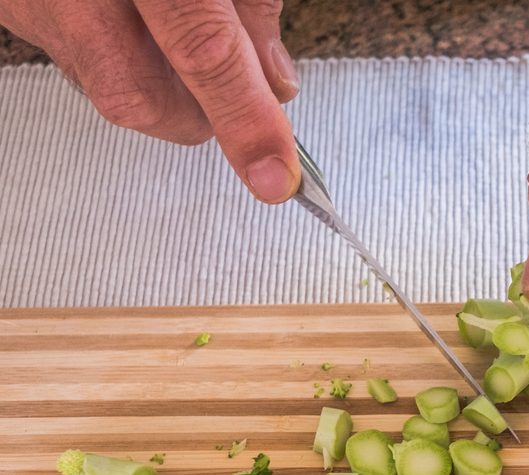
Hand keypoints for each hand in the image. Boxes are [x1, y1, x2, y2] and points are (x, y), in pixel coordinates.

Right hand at [0, 0, 299, 202]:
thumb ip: (253, 5)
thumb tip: (276, 81)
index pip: (201, 48)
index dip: (245, 119)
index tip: (274, 178)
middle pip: (141, 95)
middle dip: (204, 112)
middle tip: (241, 89)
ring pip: (111, 89)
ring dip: (166, 85)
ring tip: (181, 31)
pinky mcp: (13, 8)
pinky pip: (81, 62)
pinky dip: (127, 58)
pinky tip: (139, 23)